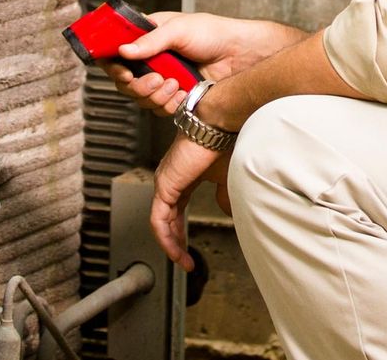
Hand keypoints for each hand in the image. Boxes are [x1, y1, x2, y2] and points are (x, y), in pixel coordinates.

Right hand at [106, 12, 296, 115]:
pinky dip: (169, 104)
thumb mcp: (180, 29)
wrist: (240, 55)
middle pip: (125, 82)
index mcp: (148, 37)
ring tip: (175, 83)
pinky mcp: (174, 96)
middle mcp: (151, 59)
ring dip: (156, 95)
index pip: (116, 53)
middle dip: (138, 85)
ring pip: (141, 98)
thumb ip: (151, 40)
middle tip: (156, 79)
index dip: (113, 65)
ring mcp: (162, 79)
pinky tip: (183, 92)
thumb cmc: (213, 32)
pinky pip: (159, 109)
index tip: (123, 71)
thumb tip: (124, 49)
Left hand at [150, 134, 232, 269]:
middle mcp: (170, 179)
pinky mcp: (164, 186)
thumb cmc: (225, 142)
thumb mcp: (227, 176)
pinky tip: (176, 251)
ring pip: (161, 222)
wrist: (219, 125)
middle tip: (184, 260)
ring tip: (182, 262)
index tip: (190, 248)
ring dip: (171, 245)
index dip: (182, 230)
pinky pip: (158, 220)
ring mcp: (165, 182)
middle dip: (176, 242)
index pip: (177, 209)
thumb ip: (224, 196)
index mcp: (183, 176)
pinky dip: (166, 238)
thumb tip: (226, 211)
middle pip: (167, 218)